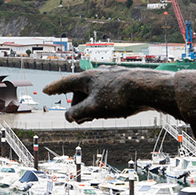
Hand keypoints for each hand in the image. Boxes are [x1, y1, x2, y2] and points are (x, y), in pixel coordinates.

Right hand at [42, 67, 176, 122]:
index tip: (46, 91)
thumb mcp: (94, 109)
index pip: (65, 83)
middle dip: (76, 105)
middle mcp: (98, 74)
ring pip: (95, 91)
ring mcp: (112, 76)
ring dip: (90, 104)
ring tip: (93, 117)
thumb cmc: (120, 97)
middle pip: (81, 90)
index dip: (54, 88)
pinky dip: (102, 101)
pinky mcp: (124, 81)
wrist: (150, 89)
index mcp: (87, 78)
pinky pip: (107, 92)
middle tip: (77, 120)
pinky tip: (110, 110)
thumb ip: (77, 113)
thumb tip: (68, 116)